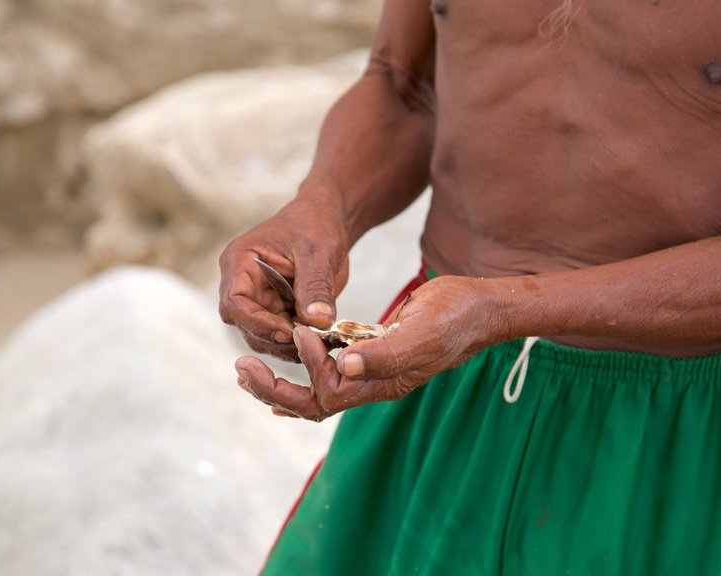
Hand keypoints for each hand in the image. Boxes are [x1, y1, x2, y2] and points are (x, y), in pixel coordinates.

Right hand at [218, 198, 349, 361]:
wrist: (327, 219)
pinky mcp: (277, 310)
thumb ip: (316, 285)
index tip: (289, 332)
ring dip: (288, 345)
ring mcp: (259, 299)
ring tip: (320, 344)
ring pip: (262, 336)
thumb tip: (317, 322)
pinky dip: (299, 341)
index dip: (257, 323)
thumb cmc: (316, 224)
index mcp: (239, 262)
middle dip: (275, 339)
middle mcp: (242, 284)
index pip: (234, 303)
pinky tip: (322, 342)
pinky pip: (282, 334)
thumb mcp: (318, 251)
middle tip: (309, 344)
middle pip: (245, 325)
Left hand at [234, 275, 501, 420]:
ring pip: (317, 394)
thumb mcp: (424, 329)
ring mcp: (372, 374)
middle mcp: (373, 385)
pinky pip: (329, 378)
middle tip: (241, 372)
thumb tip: (346, 366)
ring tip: (247, 373)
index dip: (311, 365)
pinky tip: (280, 372)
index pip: (331, 392)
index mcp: (384, 383)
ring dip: (279, 385)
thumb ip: (388, 352)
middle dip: (275, 391)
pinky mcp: (371, 356)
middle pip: (313, 405)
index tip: (304, 330)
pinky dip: (301, 377)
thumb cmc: (455, 314)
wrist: (480, 308)